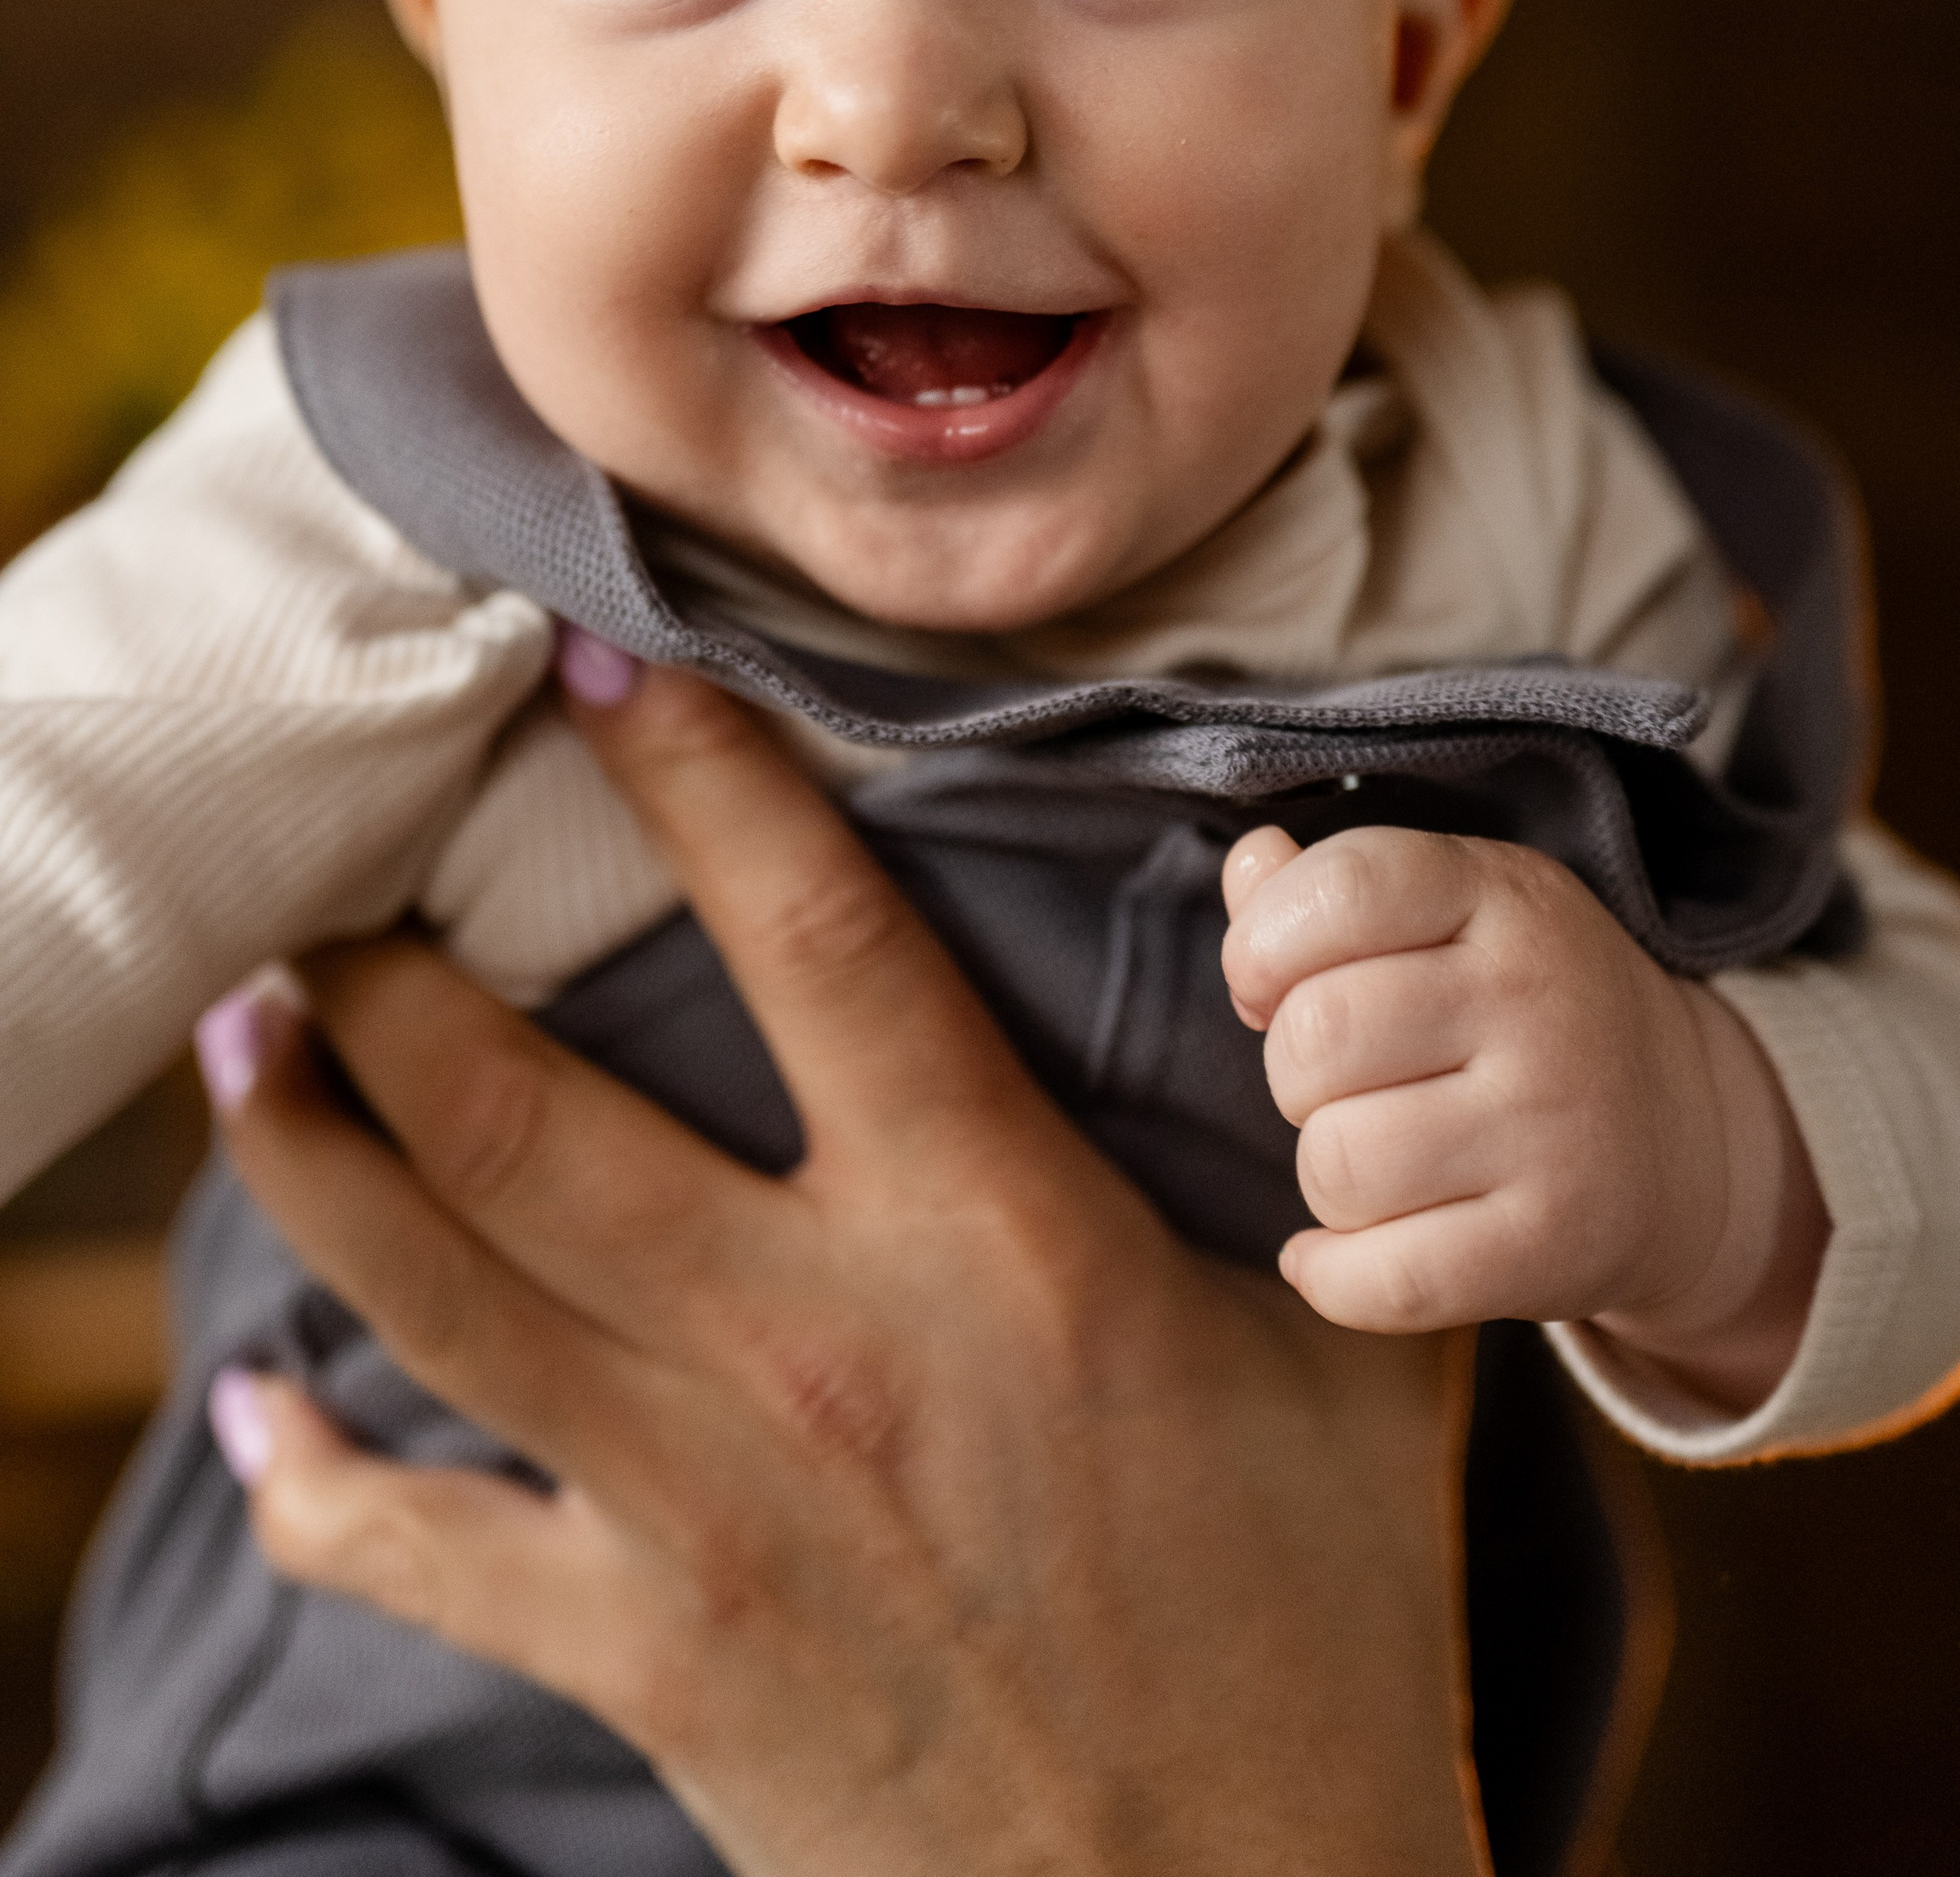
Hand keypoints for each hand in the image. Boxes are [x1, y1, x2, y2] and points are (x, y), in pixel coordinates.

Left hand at [196, 668, 1485, 1876]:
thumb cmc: (1319, 1616)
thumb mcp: (1353, 1341)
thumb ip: (1317, 1137)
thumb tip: (1300, 939)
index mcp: (996, 1243)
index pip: (811, 943)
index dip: (691, 779)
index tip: (587, 663)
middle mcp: (818, 1350)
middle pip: (528, 1113)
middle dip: (394, 974)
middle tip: (328, 878)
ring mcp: (708, 1513)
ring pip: (436, 1287)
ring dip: (307, 1149)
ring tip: (242, 1036)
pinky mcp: (651, 1661)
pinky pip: (422, 1553)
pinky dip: (315, 1482)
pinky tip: (254, 1414)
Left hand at [1221, 822, 1827, 1410]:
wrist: (1685, 1135)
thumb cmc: (1521, 1011)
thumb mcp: (1452, 914)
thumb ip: (1332, 890)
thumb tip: (1249, 864)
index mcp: (1501, 896)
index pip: (1341, 888)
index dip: (1263, 943)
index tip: (1268, 983)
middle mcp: (1536, 1000)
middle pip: (1315, 1037)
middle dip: (1293, 1072)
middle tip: (1342, 1085)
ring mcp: (1554, 1127)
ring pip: (1336, 1163)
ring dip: (1324, 1175)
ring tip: (1373, 1159)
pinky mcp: (1554, 1245)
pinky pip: (1384, 1280)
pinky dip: (1333, 1276)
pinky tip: (1340, 1253)